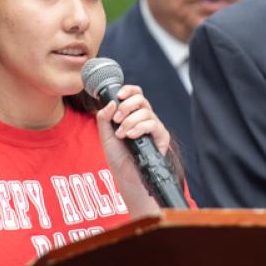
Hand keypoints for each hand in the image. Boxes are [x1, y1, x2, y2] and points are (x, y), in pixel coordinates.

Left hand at [95, 84, 170, 217]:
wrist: (125, 175)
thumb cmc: (117, 155)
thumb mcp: (105, 134)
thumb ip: (104, 118)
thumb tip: (112, 102)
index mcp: (132, 113)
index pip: (135, 94)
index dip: (129, 90)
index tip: (119, 95)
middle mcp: (145, 117)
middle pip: (141, 98)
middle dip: (126, 106)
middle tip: (117, 119)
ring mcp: (154, 126)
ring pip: (145, 112)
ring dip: (130, 121)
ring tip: (122, 134)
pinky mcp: (161, 136)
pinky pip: (153, 124)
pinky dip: (139, 127)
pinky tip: (131, 135)